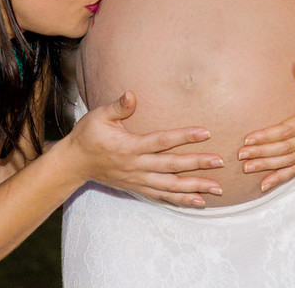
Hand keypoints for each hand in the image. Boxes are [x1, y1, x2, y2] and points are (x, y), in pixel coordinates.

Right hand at [63, 91, 223, 207]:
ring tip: (217, 188)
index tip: (205, 132)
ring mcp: (138, 180)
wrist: (74, 164)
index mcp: (129, 147)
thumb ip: (118, 107)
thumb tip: (131, 94)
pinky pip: (162, 196)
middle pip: (171, 166)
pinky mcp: (138, 187)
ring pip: (170, 186)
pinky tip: (198, 201)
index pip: (162, 141)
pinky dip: (181, 199)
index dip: (184, 136)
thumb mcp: (98, 116)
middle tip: (220, 162)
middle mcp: (136, 166)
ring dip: (195, 187)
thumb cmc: (87, 136)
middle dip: (197, 164)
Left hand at [237, 62, 294, 192]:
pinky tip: (266, 183)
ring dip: (267, 165)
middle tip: (240, 156)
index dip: (267, 136)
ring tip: (247, 168)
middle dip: (260, 152)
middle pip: (283, 148)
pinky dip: (281, 177)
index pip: (287, 130)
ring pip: (288, 161)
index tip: (249, 139)